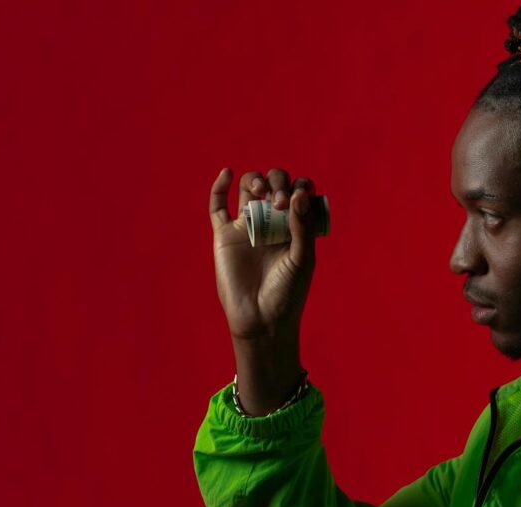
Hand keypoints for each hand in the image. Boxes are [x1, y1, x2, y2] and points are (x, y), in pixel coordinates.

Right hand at [209, 167, 317, 412]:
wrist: (261, 319)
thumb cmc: (287, 292)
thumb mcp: (302, 258)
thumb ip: (302, 226)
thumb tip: (297, 193)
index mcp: (295, 226)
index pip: (297, 193)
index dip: (299, 187)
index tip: (298, 198)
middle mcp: (272, 223)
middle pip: (273, 185)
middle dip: (277, 183)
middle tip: (279, 202)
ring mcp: (247, 227)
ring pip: (248, 189)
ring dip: (255, 180)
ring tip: (260, 193)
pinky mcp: (224, 235)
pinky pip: (217, 205)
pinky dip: (220, 186)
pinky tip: (228, 173)